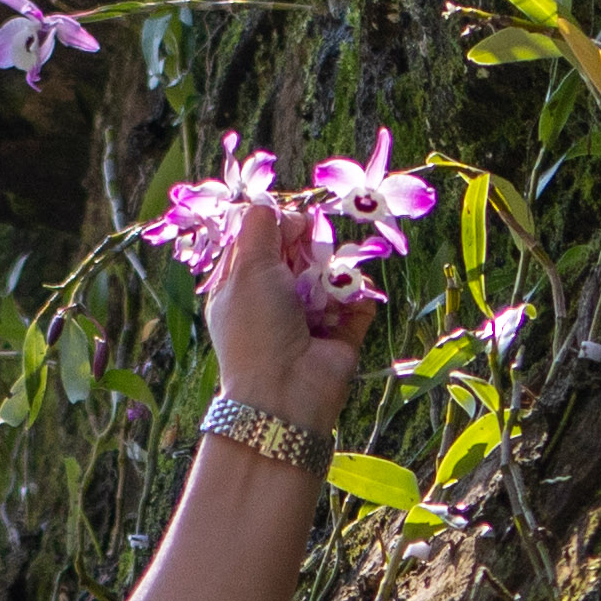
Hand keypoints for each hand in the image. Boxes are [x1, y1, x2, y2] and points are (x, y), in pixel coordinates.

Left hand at [198, 184, 380, 433]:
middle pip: (298, 255)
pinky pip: (357, 303)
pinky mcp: (341, 335)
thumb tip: (277, 208)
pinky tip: (354, 294)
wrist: (286, 392)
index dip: (276, 227)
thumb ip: (260, 229)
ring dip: (334, 270)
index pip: (260, 244)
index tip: (290, 222)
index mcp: (241, 287)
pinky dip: (359, 295)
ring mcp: (309, 319)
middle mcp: (274, 301)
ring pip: (330, 275)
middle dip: (309, 246)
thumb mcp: (248, 268)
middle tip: (312, 249)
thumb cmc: (257, 328)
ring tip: (330, 278)